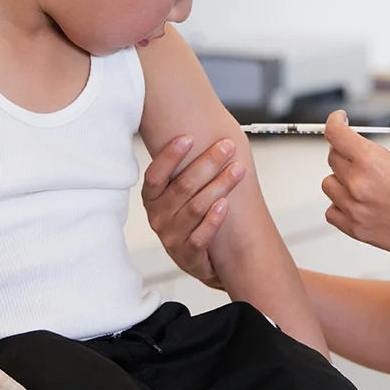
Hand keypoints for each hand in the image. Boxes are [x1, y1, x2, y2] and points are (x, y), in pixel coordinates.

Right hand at [141, 135, 245, 287]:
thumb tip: (204, 130)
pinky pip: (200, 237)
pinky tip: (224, 205)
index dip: (170, 157)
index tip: (188, 137)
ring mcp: (172, 238)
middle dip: (207, 163)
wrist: (205, 259)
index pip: (155, 175)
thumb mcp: (183, 191)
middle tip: (227, 146)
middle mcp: (158, 217)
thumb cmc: (194, 215)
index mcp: (153, 198)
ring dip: (219, 186)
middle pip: (182, 187)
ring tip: (237, 169)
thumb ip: (187, 166)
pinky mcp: (188, 256)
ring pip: (195, 208)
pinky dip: (213, 220)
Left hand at [322, 101, 389, 262]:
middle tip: (362, 154)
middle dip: (344, 150)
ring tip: (362, 180)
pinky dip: (339, 205)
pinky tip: (357, 201)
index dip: (335, 121)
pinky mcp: (355, 229)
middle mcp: (358, 184)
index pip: (336, 134)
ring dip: (340, 178)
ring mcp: (354, 208)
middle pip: (332, 157)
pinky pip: (331, 212)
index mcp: (371, 161)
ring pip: (328, 184)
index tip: (340, 120)